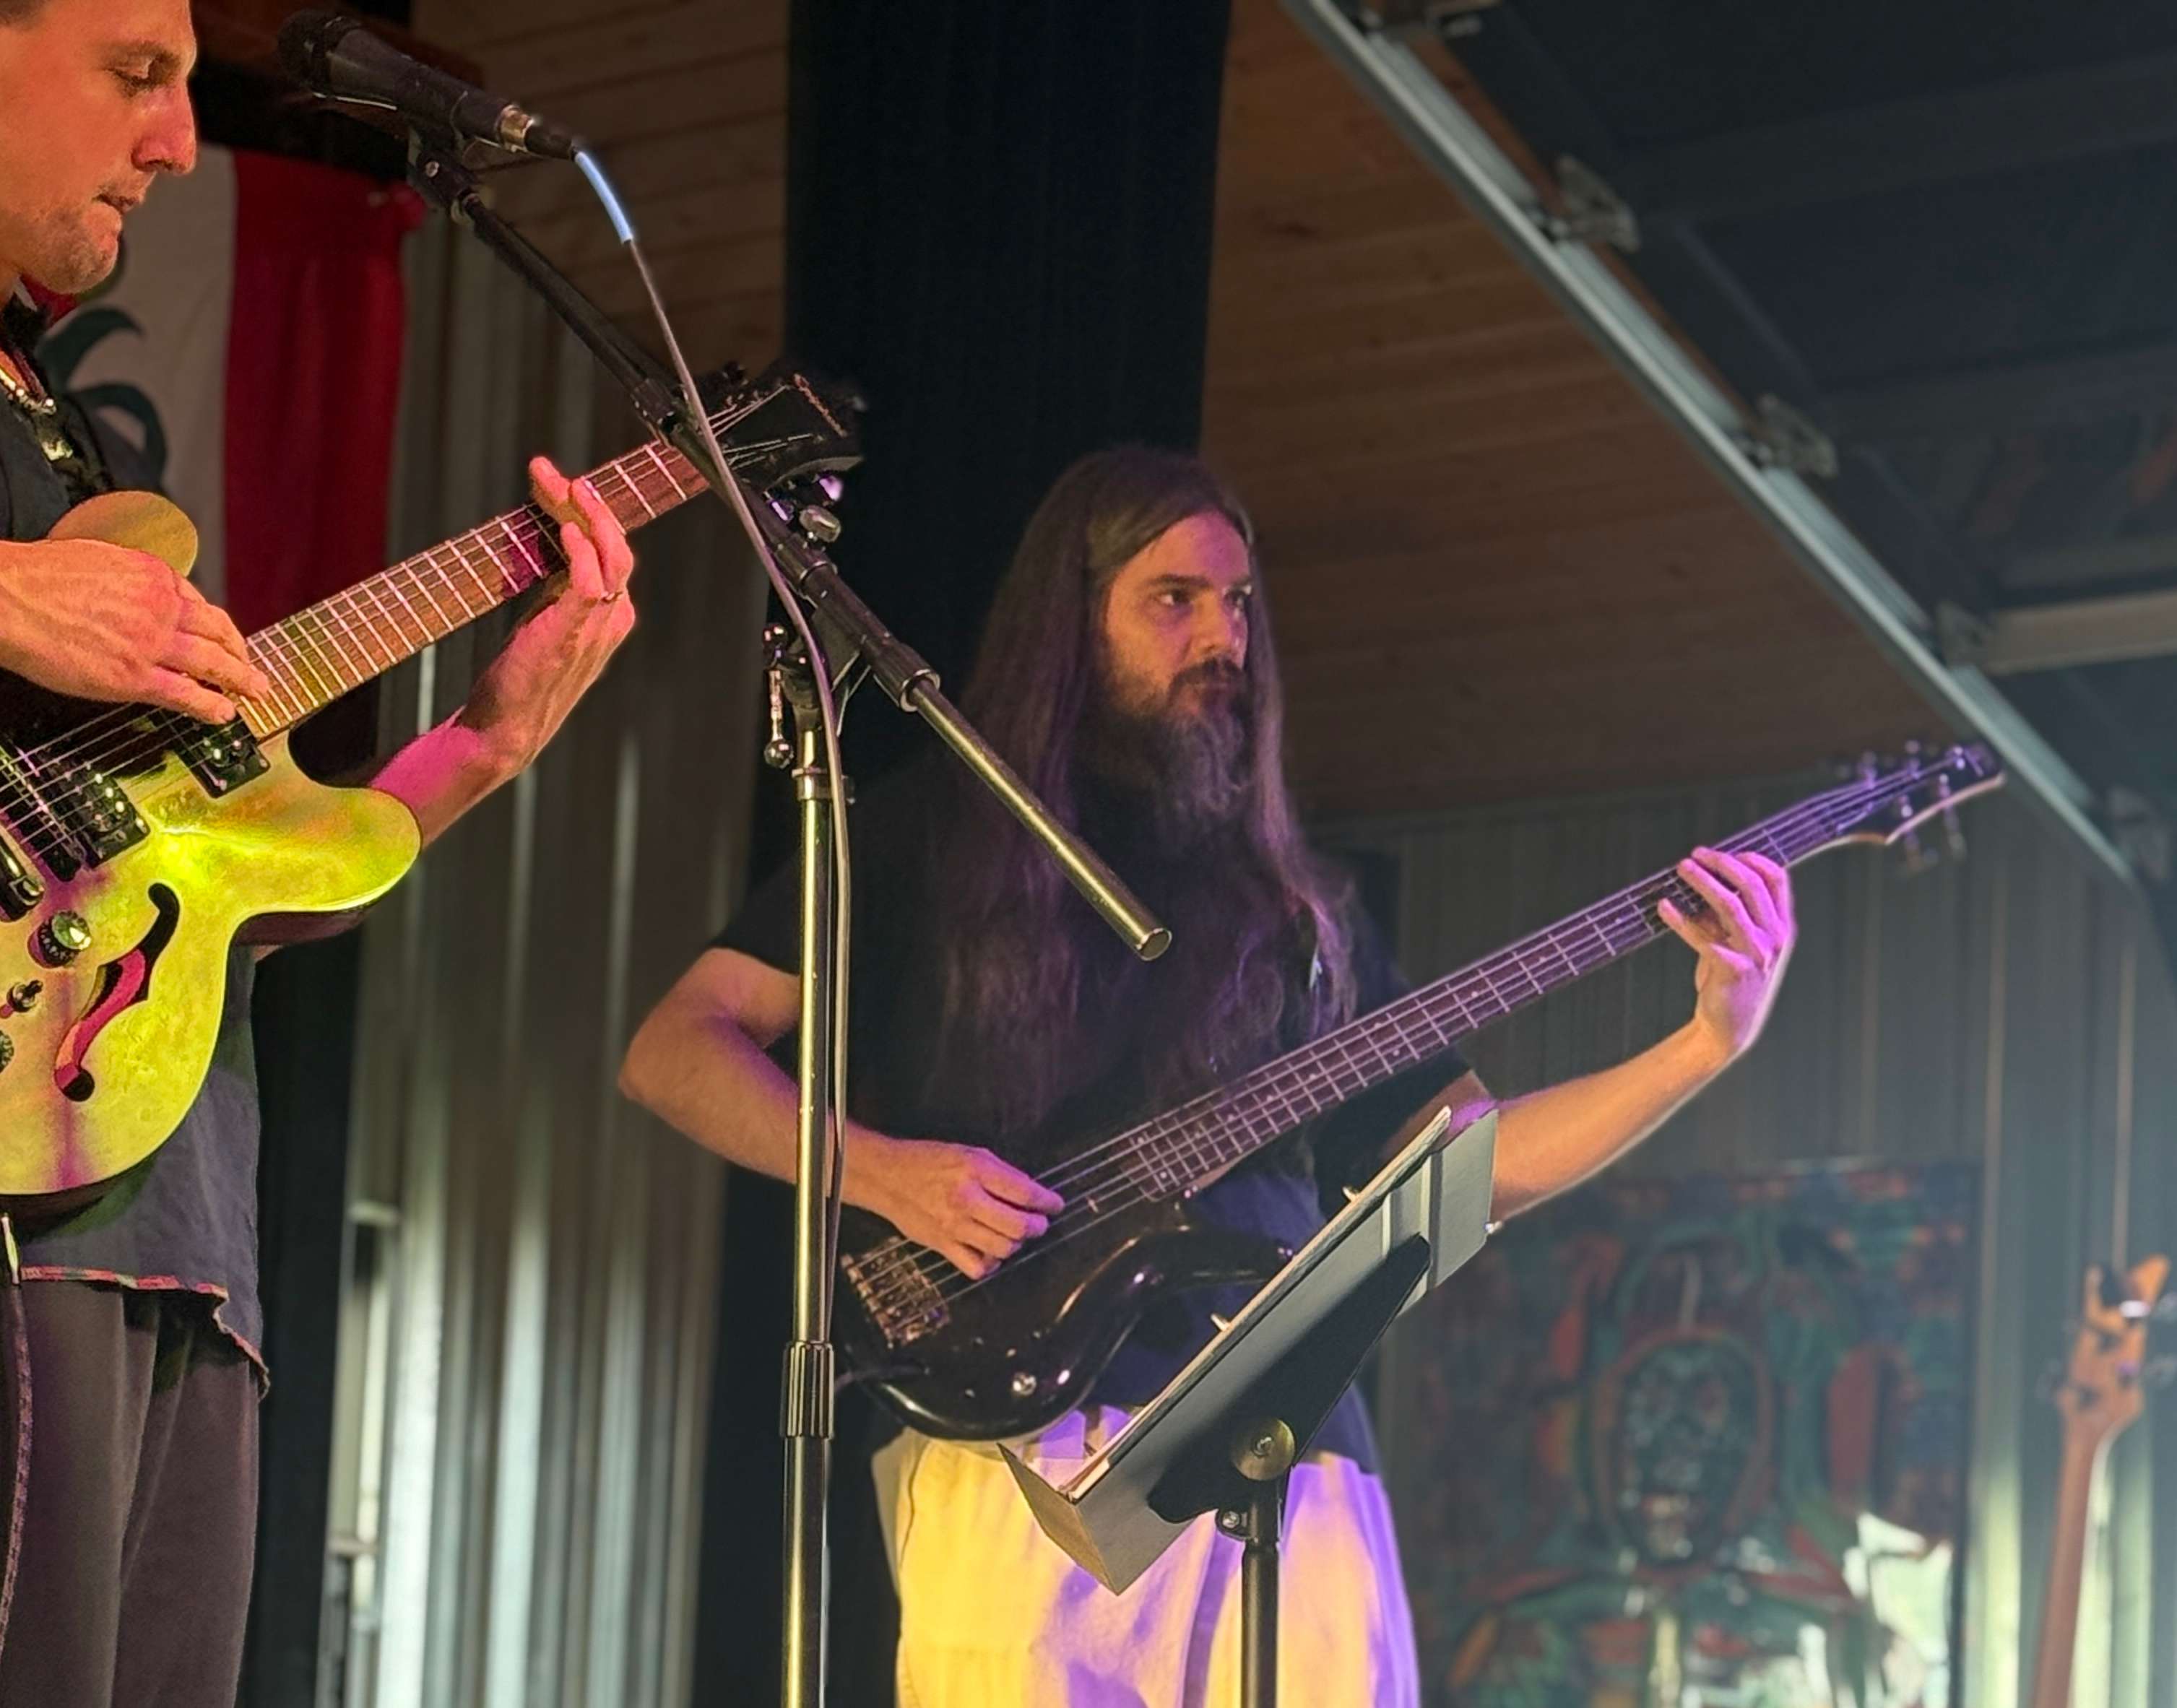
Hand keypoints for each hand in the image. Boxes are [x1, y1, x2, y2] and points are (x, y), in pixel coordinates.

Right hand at [0, 536, 268, 721]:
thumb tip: (133, 589)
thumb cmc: (38, 577)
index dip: (211, 623)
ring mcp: (151, 643)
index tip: (220, 634)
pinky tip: (224, 713)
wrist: (9, 597)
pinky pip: (185, 694)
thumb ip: (127, 578)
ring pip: (212, 663)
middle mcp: (161, 607)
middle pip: (216, 630)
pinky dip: (209, 705)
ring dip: (241, 678)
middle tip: (252, 663)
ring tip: (256, 690)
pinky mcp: (134, 676)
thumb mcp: (98, 558)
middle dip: (238, 650)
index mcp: (152, 575)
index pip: (196, 601)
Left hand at [455, 457, 635, 774]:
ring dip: (586, 517)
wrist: (505, 730)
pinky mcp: (572, 634)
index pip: (610, 551)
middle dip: (590, 504)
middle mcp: (612, 619)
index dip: (588, 513)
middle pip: (616, 547)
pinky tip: (565, 528)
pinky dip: (580, 552)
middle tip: (558, 474)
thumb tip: (552, 544)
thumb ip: (558, 590)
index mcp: (610, 615)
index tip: (556, 483)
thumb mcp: (545, 623)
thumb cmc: (519, 680)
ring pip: (609, 558)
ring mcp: (597, 628)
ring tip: (564, 487)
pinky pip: (588, 583)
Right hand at [869, 1138, 1065, 1278]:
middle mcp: (966, 1199)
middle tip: (1038, 1223)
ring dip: (1015, 1244)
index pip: (1024, 1192)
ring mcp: (954, 1226)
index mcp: (975, 1170)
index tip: (1055, 1205)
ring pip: (1001, 1249)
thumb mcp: (968, 1153)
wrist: (887, 1177)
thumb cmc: (929, 1161)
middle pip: (1017, 1226)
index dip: (1047, 1201)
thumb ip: (1000, 1173)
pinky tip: (990, 1251)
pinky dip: (990, 1263)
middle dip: (1036, 1227)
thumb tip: (1029, 1192)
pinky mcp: (942, 1246)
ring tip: (1014, 1235)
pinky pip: (976, 1268)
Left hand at [1657, 847, 1795, 1066]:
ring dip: (1702, 882)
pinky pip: (1702, 936)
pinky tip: (1664, 907)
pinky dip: (1680, 919)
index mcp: (1782, 926)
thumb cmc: (1730, 976)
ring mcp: (1757, 954)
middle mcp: (1775, 938)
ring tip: (1681, 868)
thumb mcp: (1736, 940)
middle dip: (1722, 864)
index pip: (1777, 879)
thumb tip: (1701, 876)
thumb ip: (1726, 912)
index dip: (1752, 859)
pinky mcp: (1732, 970)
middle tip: (1695, 854)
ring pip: (1729, 905)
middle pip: (1751, 886)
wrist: (1728, 1025)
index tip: (1725, 851)